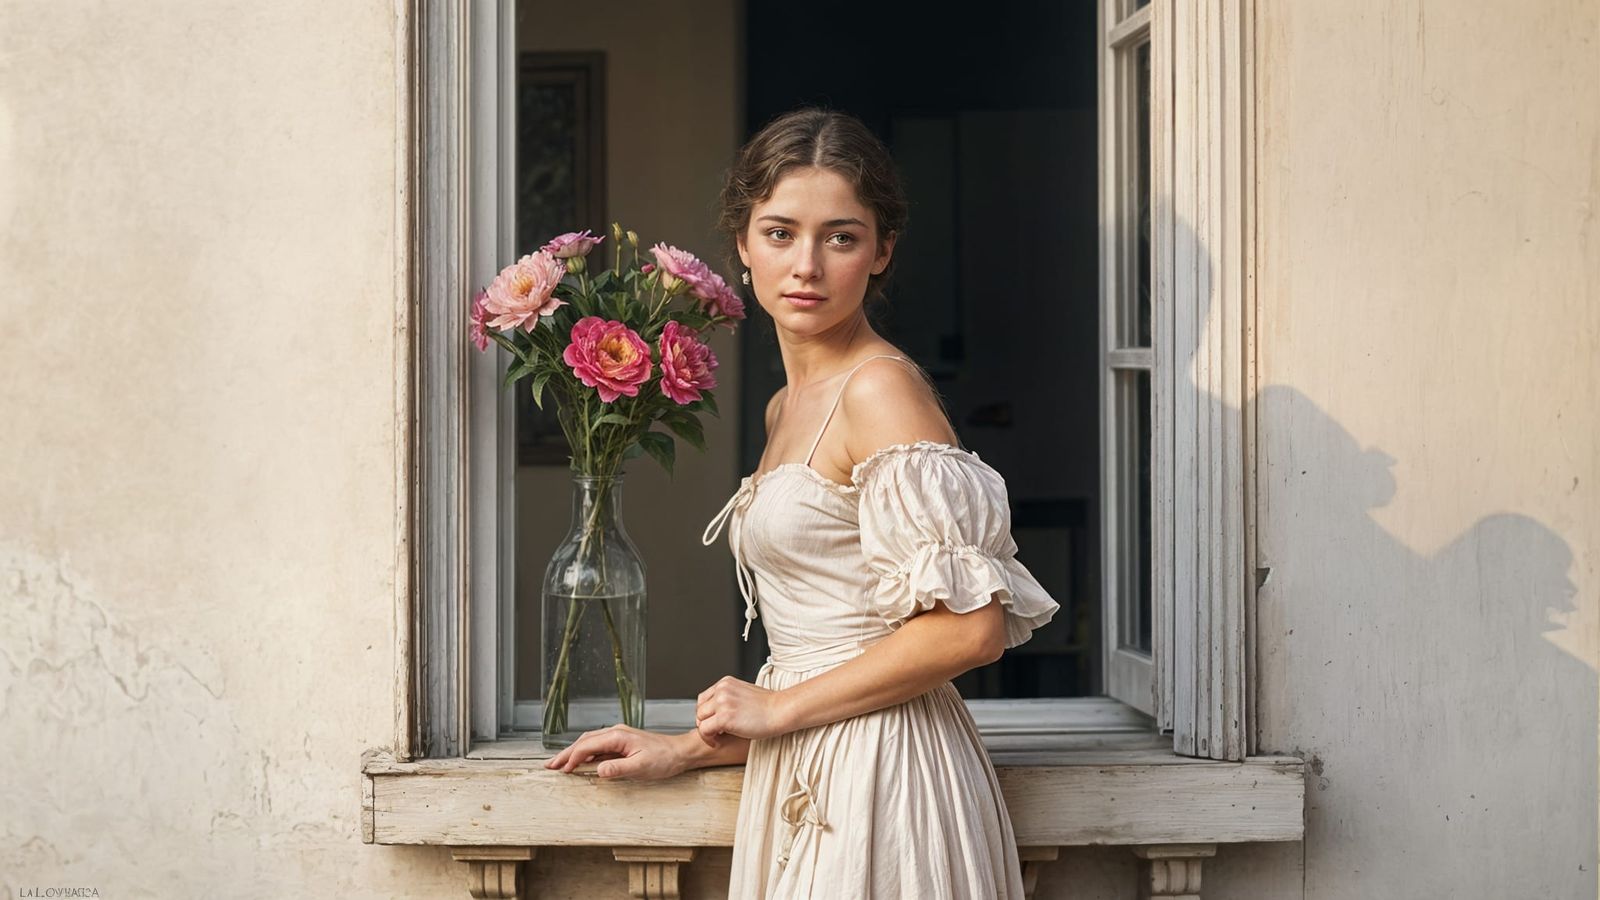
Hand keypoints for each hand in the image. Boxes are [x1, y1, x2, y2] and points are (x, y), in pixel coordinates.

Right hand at [543, 724, 689, 781]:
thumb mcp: (641, 767)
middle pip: (584, 742)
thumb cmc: (664, 759)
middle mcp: (615, 733)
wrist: (680, 752)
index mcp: (617, 736)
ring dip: (573, 753)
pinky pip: (598, 748)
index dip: (572, 758)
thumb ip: (618, 769)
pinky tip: (580, 763)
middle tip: (549, 766)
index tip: (562, 771)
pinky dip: (585, 754)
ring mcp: (618, 737)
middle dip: (565, 754)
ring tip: (559, 765)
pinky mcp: (622, 744)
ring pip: (589, 743)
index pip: (587, 746)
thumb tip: (597, 770)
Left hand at [695, 675, 787, 747]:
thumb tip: (720, 711)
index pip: (704, 698)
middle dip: (706, 722)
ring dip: (707, 731)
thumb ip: (730, 698)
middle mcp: (722, 690)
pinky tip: (717, 741)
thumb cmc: (769, 706)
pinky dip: (708, 738)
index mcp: (726, 683)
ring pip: (700, 720)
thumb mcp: (745, 694)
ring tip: (718, 736)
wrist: (781, 711)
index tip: (715, 722)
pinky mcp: (724, 718)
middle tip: (716, 732)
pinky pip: (704, 730)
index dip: (707, 713)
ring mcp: (722, 703)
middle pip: (700, 709)